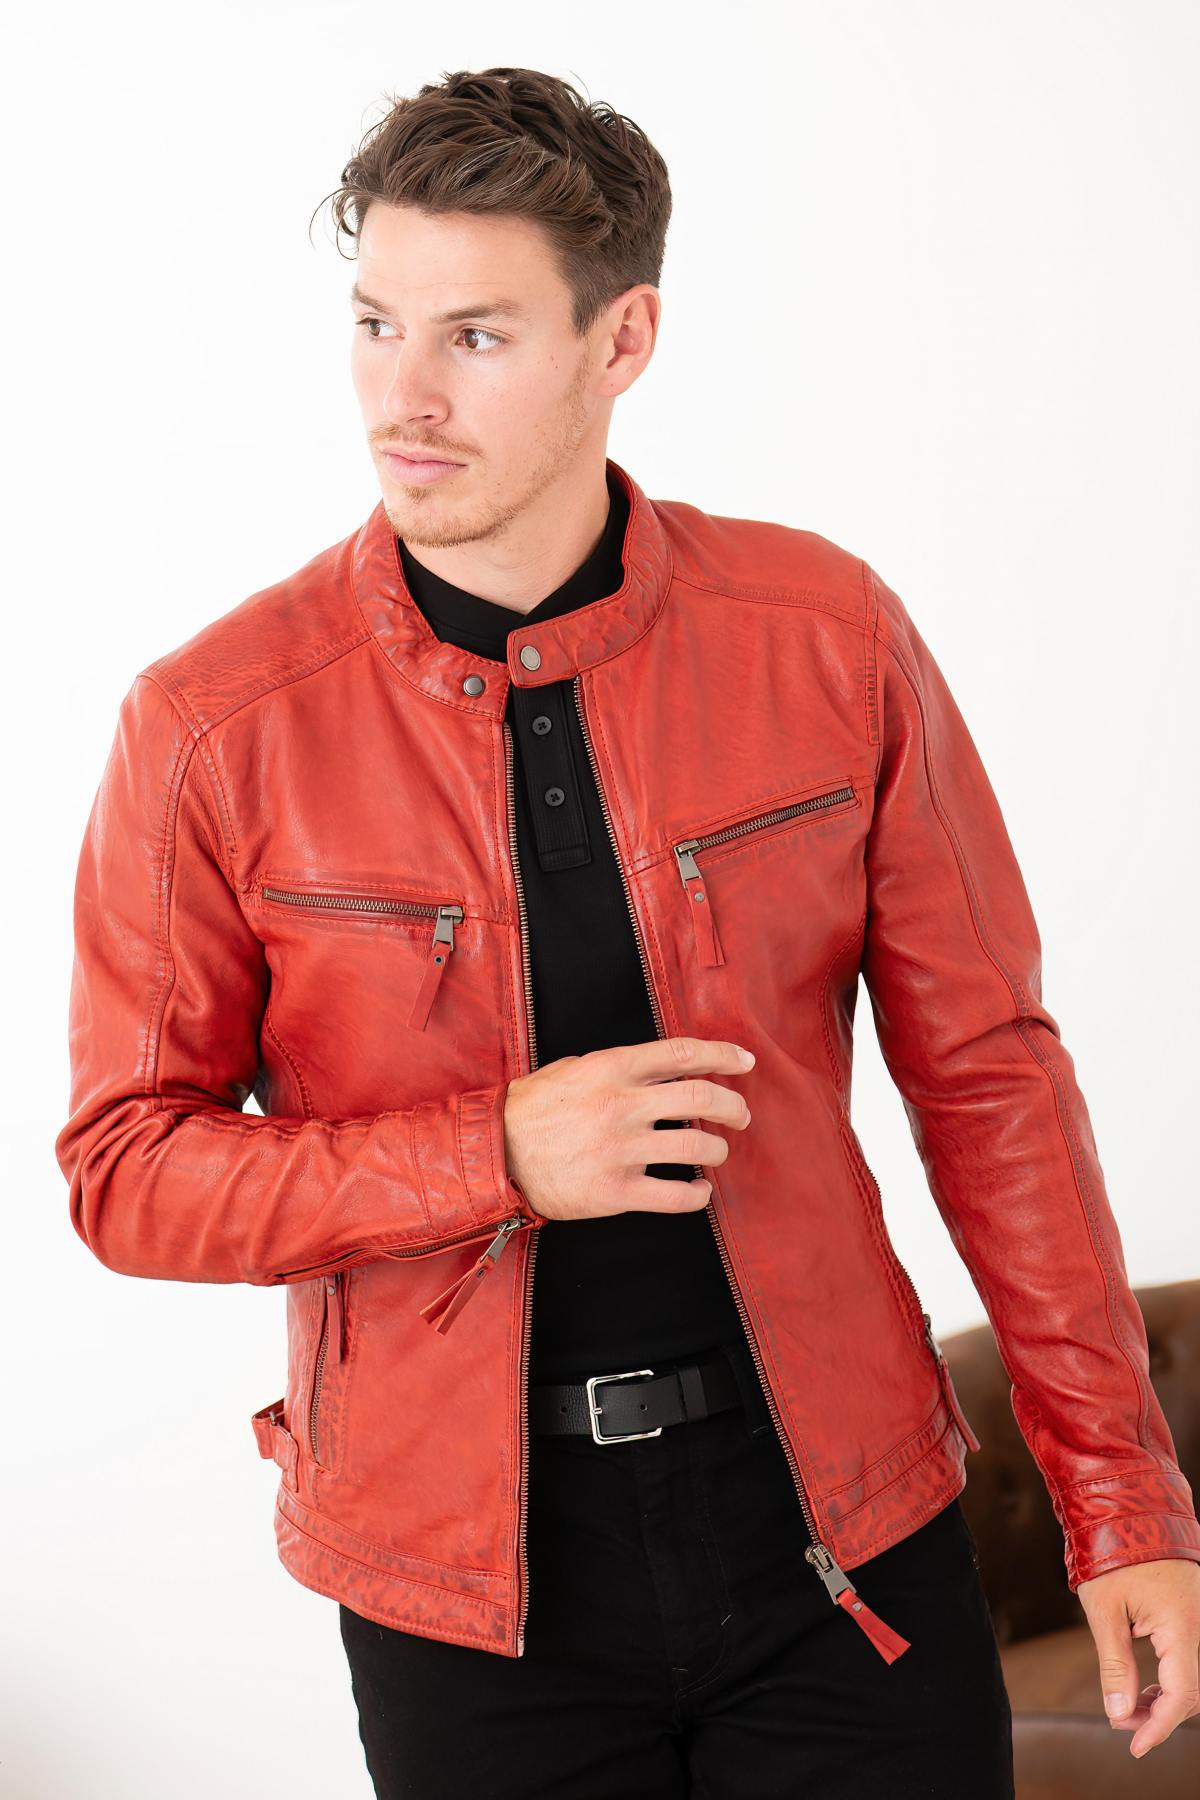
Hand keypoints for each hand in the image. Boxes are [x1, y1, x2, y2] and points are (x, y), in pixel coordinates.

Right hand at [502, 1035, 754, 1221]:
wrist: (496, 1154)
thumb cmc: (534, 1109)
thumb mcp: (574, 1068)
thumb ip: (619, 1066)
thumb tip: (663, 1066)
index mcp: (613, 1068)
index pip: (683, 1053)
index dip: (723, 1054)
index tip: (744, 1061)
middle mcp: (622, 1105)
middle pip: (702, 1096)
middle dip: (733, 1105)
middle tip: (741, 1114)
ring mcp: (621, 1149)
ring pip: (697, 1146)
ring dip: (718, 1149)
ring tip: (717, 1152)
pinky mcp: (617, 1191)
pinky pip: (676, 1195)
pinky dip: (698, 1195)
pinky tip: (699, 1191)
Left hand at [1075, 1557, 1199, 1757]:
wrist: (1128, 1509)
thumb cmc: (1111, 1556)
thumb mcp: (1104, 1612)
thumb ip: (1115, 1666)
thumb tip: (1119, 1714)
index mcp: (1183, 1626)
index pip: (1181, 1694)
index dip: (1158, 1726)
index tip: (1134, 1746)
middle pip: (1192, 1691)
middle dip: (1159, 1714)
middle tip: (1123, 1724)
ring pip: (1193, 1677)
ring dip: (1165, 1698)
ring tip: (1129, 1708)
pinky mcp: (1196, 1612)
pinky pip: (1191, 1657)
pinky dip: (1170, 1678)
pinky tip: (1145, 1687)